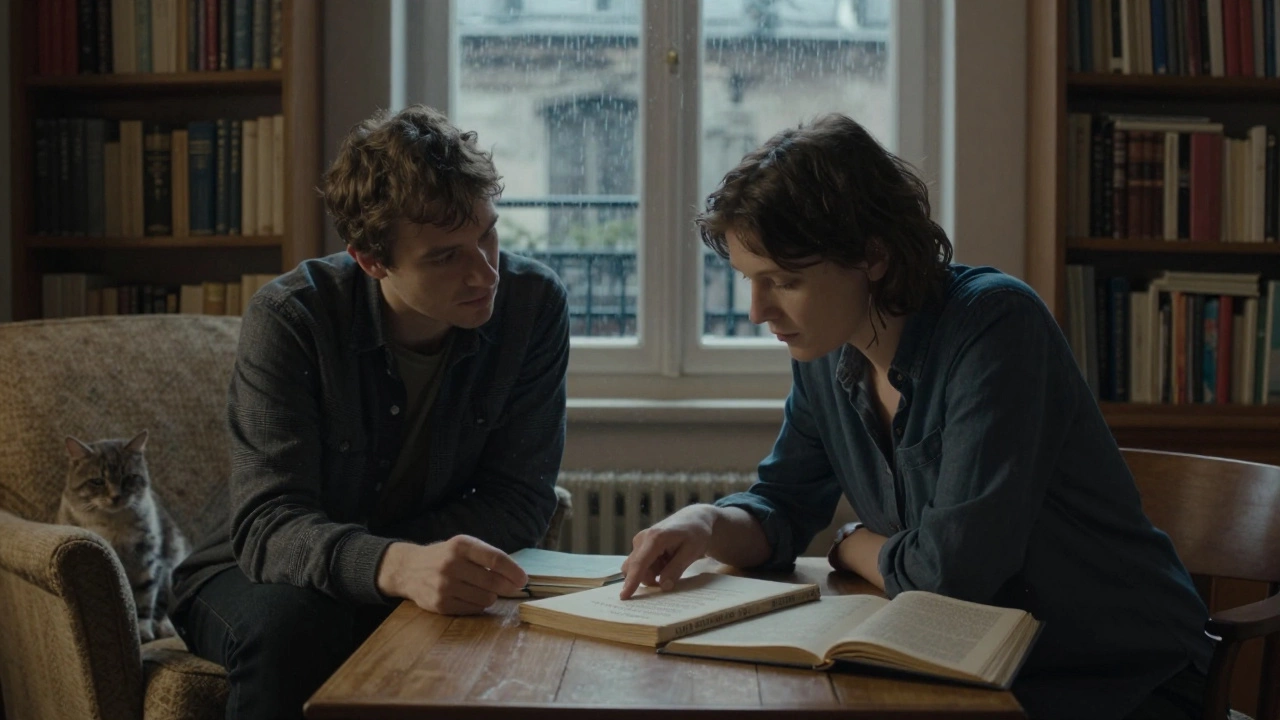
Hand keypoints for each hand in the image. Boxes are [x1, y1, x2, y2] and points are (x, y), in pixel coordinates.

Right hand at [376, 536, 527, 614]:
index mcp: (461, 546)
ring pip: (486, 598)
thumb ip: (487, 557)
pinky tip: (471, 597)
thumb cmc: (445, 557)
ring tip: (484, 589)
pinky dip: (478, 604)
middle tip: (512, 588)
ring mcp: (444, 586)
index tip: (523, 580)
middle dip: (508, 587)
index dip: (514, 571)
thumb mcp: (463, 547)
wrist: (409, 569)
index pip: (496, 559)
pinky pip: (473, 609)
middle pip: (493, 582)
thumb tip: (517, 576)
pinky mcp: (440, 604)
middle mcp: (451, 564)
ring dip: (492, 596)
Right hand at [618, 504, 718, 599]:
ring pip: (638, 568)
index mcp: (655, 538)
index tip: (624, 596)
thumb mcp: (691, 552)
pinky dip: (654, 568)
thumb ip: (676, 569)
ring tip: (672, 562)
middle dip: (649, 578)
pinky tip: (668, 560)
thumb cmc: (696, 533)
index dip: (631, 581)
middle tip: (671, 573)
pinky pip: (642, 565)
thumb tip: (663, 586)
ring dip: (653, 573)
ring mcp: (640, 542)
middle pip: (634, 568)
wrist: (694, 519)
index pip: (639, 563)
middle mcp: (642, 539)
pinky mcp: (641, 546)